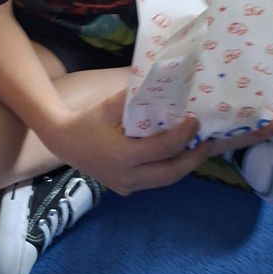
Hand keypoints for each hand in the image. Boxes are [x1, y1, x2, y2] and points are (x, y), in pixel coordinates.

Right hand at [50, 90, 211, 195]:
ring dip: (184, 166)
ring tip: (200, 149)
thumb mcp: (109, 106)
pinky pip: (154, 181)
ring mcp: (126, 187)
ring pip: (164, 181)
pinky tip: (179, 156)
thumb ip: (134, 98)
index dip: (183, 136)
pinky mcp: (126, 189)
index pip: (162, 148)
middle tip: (209, 143)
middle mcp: (127, 176)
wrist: (63, 143)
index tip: (195, 121)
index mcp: (122, 155)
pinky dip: (169, 169)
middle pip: (170, 173)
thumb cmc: (87, 121)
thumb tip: (162, 84)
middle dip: (193, 159)